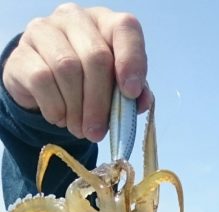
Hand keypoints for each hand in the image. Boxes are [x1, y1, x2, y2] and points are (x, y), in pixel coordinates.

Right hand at [3, 3, 151, 141]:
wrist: (42, 89)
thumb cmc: (86, 86)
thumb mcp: (113, 89)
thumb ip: (131, 94)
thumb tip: (142, 102)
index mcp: (105, 23)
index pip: (125, 29)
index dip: (131, 61)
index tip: (131, 93)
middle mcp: (75, 18)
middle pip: (96, 56)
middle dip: (100, 102)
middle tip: (97, 132)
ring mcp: (45, 31)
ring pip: (67, 68)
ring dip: (76, 109)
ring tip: (79, 129)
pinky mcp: (22, 53)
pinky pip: (42, 80)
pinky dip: (55, 108)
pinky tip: (59, 117)